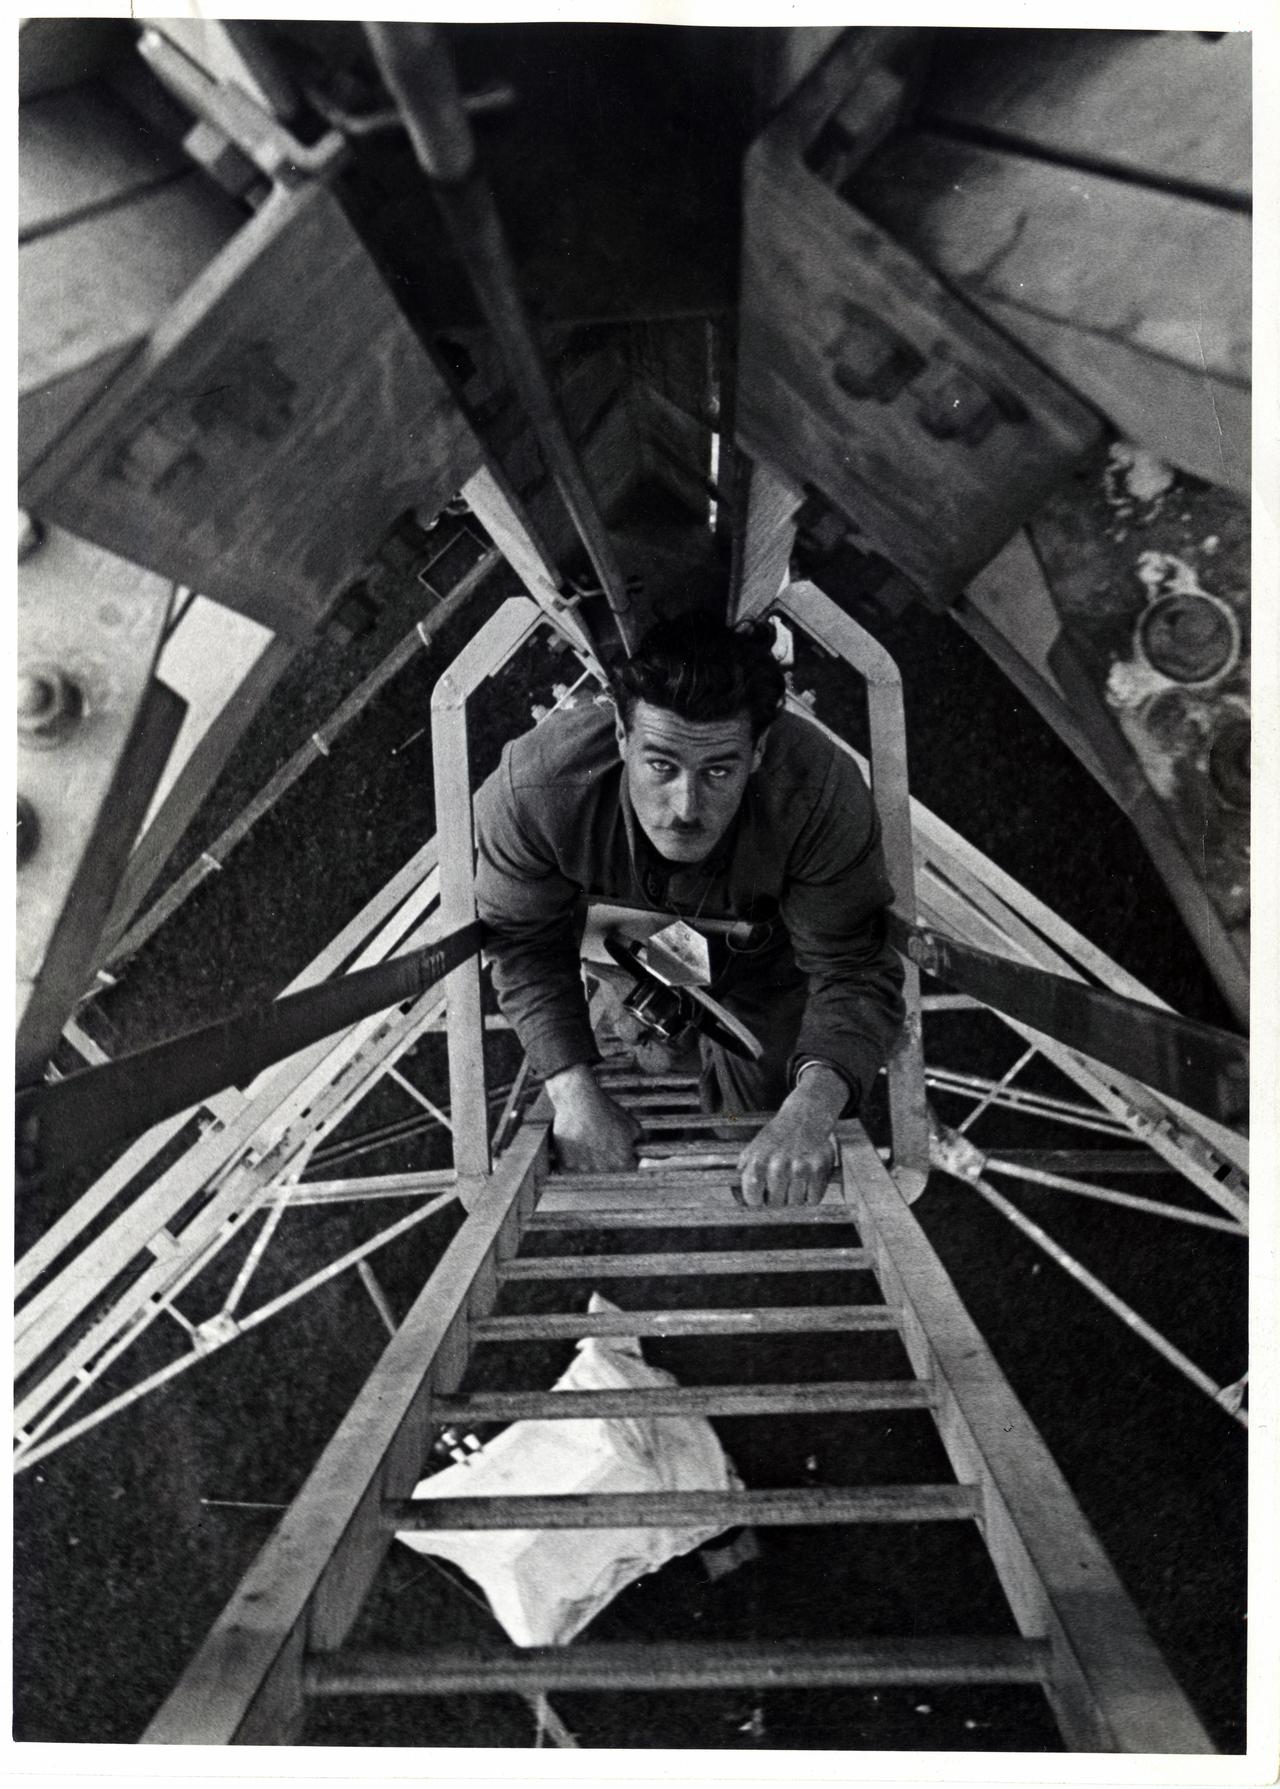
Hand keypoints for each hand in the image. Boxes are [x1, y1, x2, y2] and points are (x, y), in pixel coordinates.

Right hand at [545, 1064, 639, 1172]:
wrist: (580, 1101)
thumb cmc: (607, 1111)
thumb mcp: (633, 1124)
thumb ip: (641, 1141)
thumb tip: (643, 1149)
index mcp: (622, 1162)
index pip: (628, 1169)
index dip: (626, 1158)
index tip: (620, 1149)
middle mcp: (604, 1169)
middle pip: (608, 1171)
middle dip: (608, 1159)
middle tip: (601, 1141)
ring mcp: (585, 1168)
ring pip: (589, 1169)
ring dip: (589, 1159)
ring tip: (587, 1139)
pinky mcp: (568, 1164)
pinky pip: (572, 1167)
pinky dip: (573, 1158)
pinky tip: (576, 1142)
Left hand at [736, 1066, 844, 1205]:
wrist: (805, 1117)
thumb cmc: (776, 1138)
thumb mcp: (753, 1150)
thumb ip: (743, 1175)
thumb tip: (740, 1201)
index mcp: (758, 1162)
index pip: (753, 1200)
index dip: (757, 1201)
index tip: (761, 1196)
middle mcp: (778, 1166)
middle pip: (775, 1203)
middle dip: (777, 1197)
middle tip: (781, 1183)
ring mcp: (800, 1168)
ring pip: (795, 1203)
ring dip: (795, 1197)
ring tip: (795, 1180)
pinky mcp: (819, 1169)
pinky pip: (813, 1199)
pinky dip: (811, 1195)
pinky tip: (808, 1181)